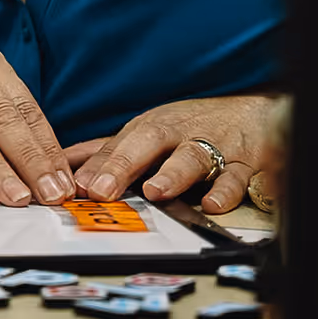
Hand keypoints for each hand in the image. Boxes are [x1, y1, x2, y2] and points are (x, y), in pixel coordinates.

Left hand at [66, 95, 271, 212]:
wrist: (255, 115)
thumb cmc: (193, 126)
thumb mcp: (149, 133)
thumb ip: (108, 152)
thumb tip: (62, 162)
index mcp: (153, 129)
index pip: (119, 145)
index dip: (97, 166)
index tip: (75, 187)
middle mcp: (179, 135)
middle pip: (149, 142)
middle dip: (123, 165)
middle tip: (101, 190)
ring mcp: (212, 148)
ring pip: (193, 156)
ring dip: (173, 173)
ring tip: (155, 190)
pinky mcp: (244, 164)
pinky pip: (236, 177)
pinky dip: (227, 189)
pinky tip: (213, 203)